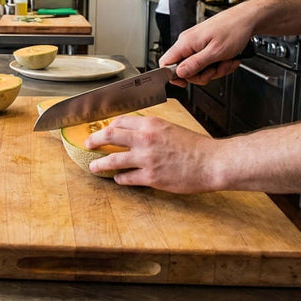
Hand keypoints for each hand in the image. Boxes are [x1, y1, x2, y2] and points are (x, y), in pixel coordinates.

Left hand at [85, 114, 219, 192]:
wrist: (212, 162)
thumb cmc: (196, 147)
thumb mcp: (171, 128)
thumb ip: (152, 129)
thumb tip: (135, 132)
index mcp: (151, 124)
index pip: (120, 121)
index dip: (108, 126)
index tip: (103, 131)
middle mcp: (145, 139)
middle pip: (109, 135)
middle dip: (94, 140)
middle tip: (88, 144)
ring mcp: (146, 159)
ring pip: (112, 160)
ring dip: (99, 164)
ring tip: (93, 167)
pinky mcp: (150, 177)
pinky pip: (126, 178)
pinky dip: (119, 178)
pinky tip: (118, 179)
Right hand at [159, 8, 253, 85]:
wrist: (247, 19)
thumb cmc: (234, 29)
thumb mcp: (215, 52)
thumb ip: (195, 64)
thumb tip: (179, 73)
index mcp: (186, 42)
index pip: (166, 63)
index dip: (173, 76)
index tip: (186, 82)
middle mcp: (188, 43)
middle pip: (184, 70)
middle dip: (202, 75)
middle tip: (214, 70)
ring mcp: (197, 44)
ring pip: (198, 68)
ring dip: (214, 70)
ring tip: (225, 62)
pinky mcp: (205, 45)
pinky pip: (206, 62)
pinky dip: (218, 64)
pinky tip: (227, 59)